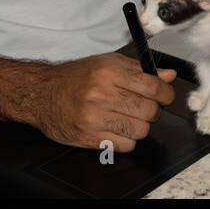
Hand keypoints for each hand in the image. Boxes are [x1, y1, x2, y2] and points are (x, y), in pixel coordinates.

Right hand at [26, 53, 175, 151]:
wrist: (42, 94)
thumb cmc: (76, 77)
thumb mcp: (107, 63)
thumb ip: (139, 70)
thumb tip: (168, 76)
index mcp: (108, 72)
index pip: (152, 86)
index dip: (165, 94)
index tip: (165, 96)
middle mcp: (101, 94)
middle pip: (149, 111)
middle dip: (153, 110)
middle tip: (144, 107)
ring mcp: (94, 118)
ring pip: (140, 130)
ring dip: (140, 126)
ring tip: (129, 118)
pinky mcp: (89, 137)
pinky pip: (125, 145)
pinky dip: (127, 139)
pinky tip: (117, 129)